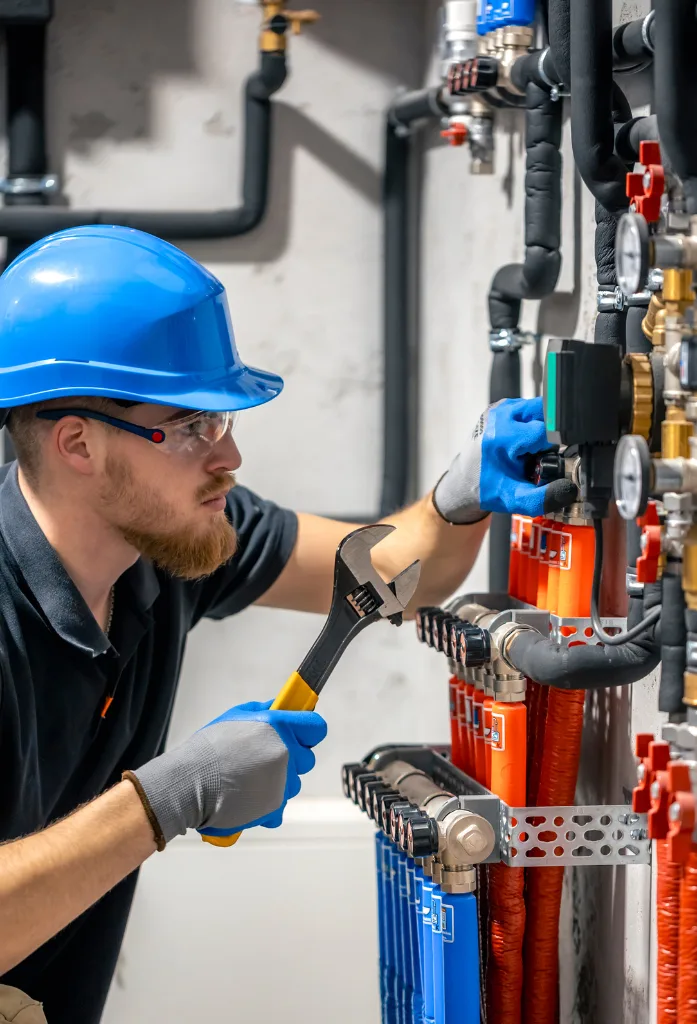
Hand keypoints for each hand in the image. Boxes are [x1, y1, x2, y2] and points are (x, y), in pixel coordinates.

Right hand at [125, 700, 326, 846]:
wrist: (189, 784)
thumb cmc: (208, 749)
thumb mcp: (236, 716)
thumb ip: (264, 711)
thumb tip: (281, 707)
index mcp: (279, 727)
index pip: (316, 727)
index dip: (308, 731)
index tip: (300, 734)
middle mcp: (286, 753)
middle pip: (307, 758)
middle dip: (291, 759)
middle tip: (263, 758)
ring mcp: (283, 782)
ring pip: (294, 783)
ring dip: (278, 782)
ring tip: (248, 779)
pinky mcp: (275, 807)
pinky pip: (281, 805)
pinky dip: (268, 804)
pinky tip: (248, 796)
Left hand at [432, 397, 576, 523]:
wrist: (465, 482)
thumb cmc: (487, 488)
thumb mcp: (516, 499)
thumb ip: (543, 498)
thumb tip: (569, 489)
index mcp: (502, 436)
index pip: (547, 431)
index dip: (553, 447)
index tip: (545, 461)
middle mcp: (500, 416)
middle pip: (546, 413)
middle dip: (550, 434)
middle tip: (538, 454)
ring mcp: (500, 408)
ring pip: (541, 409)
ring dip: (543, 428)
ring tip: (530, 449)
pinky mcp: (503, 406)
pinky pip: (531, 410)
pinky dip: (534, 424)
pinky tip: (525, 442)